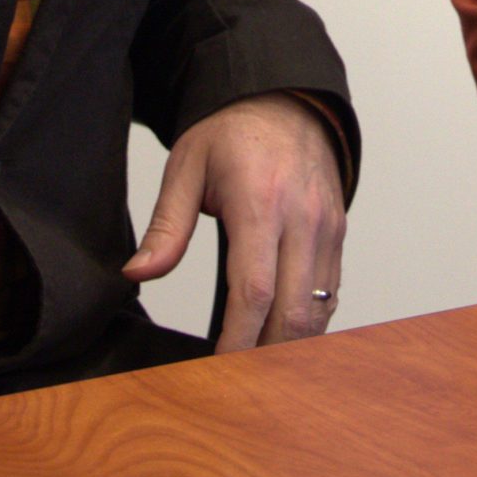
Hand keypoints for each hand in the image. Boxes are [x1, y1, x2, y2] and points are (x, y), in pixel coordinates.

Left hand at [123, 92, 345, 350]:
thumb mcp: (186, 166)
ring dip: (291, 345)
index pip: (254, 289)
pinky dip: (310, 321)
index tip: (218, 366)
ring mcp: (327, 225)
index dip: (238, 338)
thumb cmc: (232, 131)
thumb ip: (166, 225)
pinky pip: (331, 291)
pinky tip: (283, 334)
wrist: (283, 97)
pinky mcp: (338, 231)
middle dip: (266, 353)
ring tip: (257, 365)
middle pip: (294, 310)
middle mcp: (302, 216)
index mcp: (259, 200)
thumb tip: (138, 272)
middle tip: (236, 379)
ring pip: (318, 308)